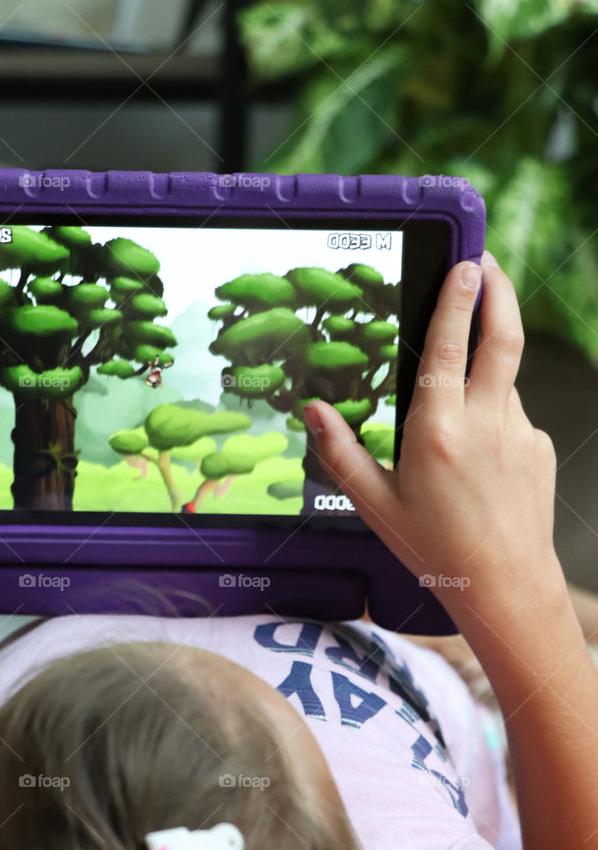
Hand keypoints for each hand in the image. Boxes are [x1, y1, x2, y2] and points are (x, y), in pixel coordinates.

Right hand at [302, 251, 559, 613]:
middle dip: (498, 290)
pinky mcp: (538, 447)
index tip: (465, 263)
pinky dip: (492, 416)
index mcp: (438, 431)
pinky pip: (511, 415)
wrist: (506, 587)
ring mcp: (519, 432)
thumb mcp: (375, 505)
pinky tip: (474, 458)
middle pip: (504, 336)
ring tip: (455, 410)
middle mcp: (485, 423)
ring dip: (483, 371)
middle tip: (486, 263)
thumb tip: (311, 410)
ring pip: (502, 381)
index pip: (450, 347)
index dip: (458, 299)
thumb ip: (340, 452)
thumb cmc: (436, 550)